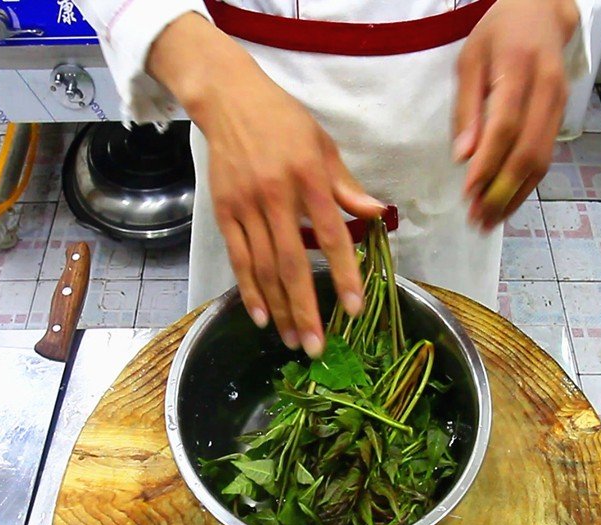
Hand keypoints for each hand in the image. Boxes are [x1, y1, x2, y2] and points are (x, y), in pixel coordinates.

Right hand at [148, 14, 383, 356]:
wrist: (229, 101)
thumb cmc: (284, 121)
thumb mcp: (323, 145)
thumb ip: (346, 186)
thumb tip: (375, 214)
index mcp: (309, 178)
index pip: (331, 236)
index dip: (343, 274)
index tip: (355, 308)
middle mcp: (276, 196)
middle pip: (292, 263)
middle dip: (305, 309)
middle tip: (316, 346)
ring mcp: (246, 206)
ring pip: (264, 269)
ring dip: (279, 309)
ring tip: (292, 341)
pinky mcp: (224, 212)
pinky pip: (239, 259)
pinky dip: (250, 290)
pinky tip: (262, 316)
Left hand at [453, 0, 578, 229]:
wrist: (543, 12)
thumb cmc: (499, 35)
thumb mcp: (470, 60)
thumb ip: (466, 108)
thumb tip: (463, 156)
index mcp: (519, 69)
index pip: (505, 126)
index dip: (488, 163)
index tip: (469, 192)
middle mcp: (546, 89)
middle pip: (528, 151)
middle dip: (502, 191)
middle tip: (478, 218)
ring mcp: (559, 105)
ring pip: (541, 160)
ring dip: (514, 195)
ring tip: (489, 220)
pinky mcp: (562, 117)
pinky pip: (545, 157)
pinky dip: (525, 184)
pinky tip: (505, 201)